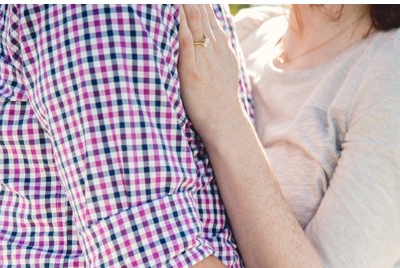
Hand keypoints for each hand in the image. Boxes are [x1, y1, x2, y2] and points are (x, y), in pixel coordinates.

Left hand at [177, 5, 247, 140]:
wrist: (225, 123)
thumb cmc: (220, 100)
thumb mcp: (225, 70)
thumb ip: (217, 51)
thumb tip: (209, 38)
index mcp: (221, 47)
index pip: (208, 13)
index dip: (199, 1)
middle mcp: (214, 47)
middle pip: (201, 11)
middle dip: (192, 0)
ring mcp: (204, 58)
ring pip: (194, 20)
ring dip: (185, 5)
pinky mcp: (192, 70)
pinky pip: (185, 40)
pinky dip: (179, 22)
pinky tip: (173, 10)